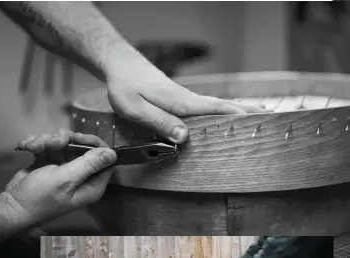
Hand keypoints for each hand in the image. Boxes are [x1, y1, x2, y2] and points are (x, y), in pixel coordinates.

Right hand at [4, 129, 116, 225]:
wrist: (10, 206)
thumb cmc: (40, 197)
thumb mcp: (65, 179)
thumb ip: (89, 164)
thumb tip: (113, 153)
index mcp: (92, 184)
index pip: (104, 159)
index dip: (94, 144)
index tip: (78, 138)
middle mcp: (82, 175)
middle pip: (83, 147)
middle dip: (65, 140)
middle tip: (52, 142)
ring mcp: (65, 168)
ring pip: (64, 143)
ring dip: (47, 141)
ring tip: (35, 146)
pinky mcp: (50, 162)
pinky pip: (49, 146)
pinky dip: (38, 143)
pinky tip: (27, 146)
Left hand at [106, 50, 267, 143]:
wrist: (121, 66)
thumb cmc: (125, 86)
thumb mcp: (135, 107)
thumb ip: (159, 121)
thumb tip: (184, 137)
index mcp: (180, 102)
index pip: (216, 108)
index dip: (238, 115)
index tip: (260, 121)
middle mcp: (187, 99)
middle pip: (222, 106)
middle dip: (245, 112)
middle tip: (270, 119)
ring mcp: (184, 99)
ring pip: (215, 107)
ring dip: (236, 112)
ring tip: (254, 118)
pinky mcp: (178, 100)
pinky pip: (204, 108)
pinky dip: (220, 111)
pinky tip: (222, 117)